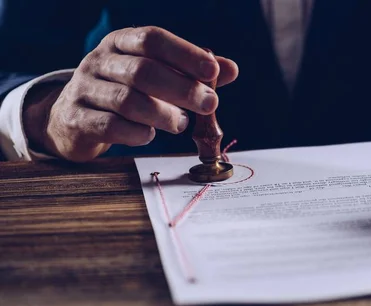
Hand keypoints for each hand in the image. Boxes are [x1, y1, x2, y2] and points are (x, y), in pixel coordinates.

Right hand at [24, 26, 238, 161]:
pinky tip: (150, 134)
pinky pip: (110, 126)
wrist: (71, 119)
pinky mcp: (77, 119)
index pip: (153, 39)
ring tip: (180, 124)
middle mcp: (99, 61)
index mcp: (121, 43)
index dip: (185, 54)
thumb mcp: (155, 75)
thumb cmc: (123, 92)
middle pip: (143, 71)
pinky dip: (137, 133)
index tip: (213, 72)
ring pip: (127, 100)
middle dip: (182, 89)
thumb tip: (231, 69)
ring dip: (162, 114)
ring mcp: (84, 90)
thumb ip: (191, 73)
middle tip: (209, 104)